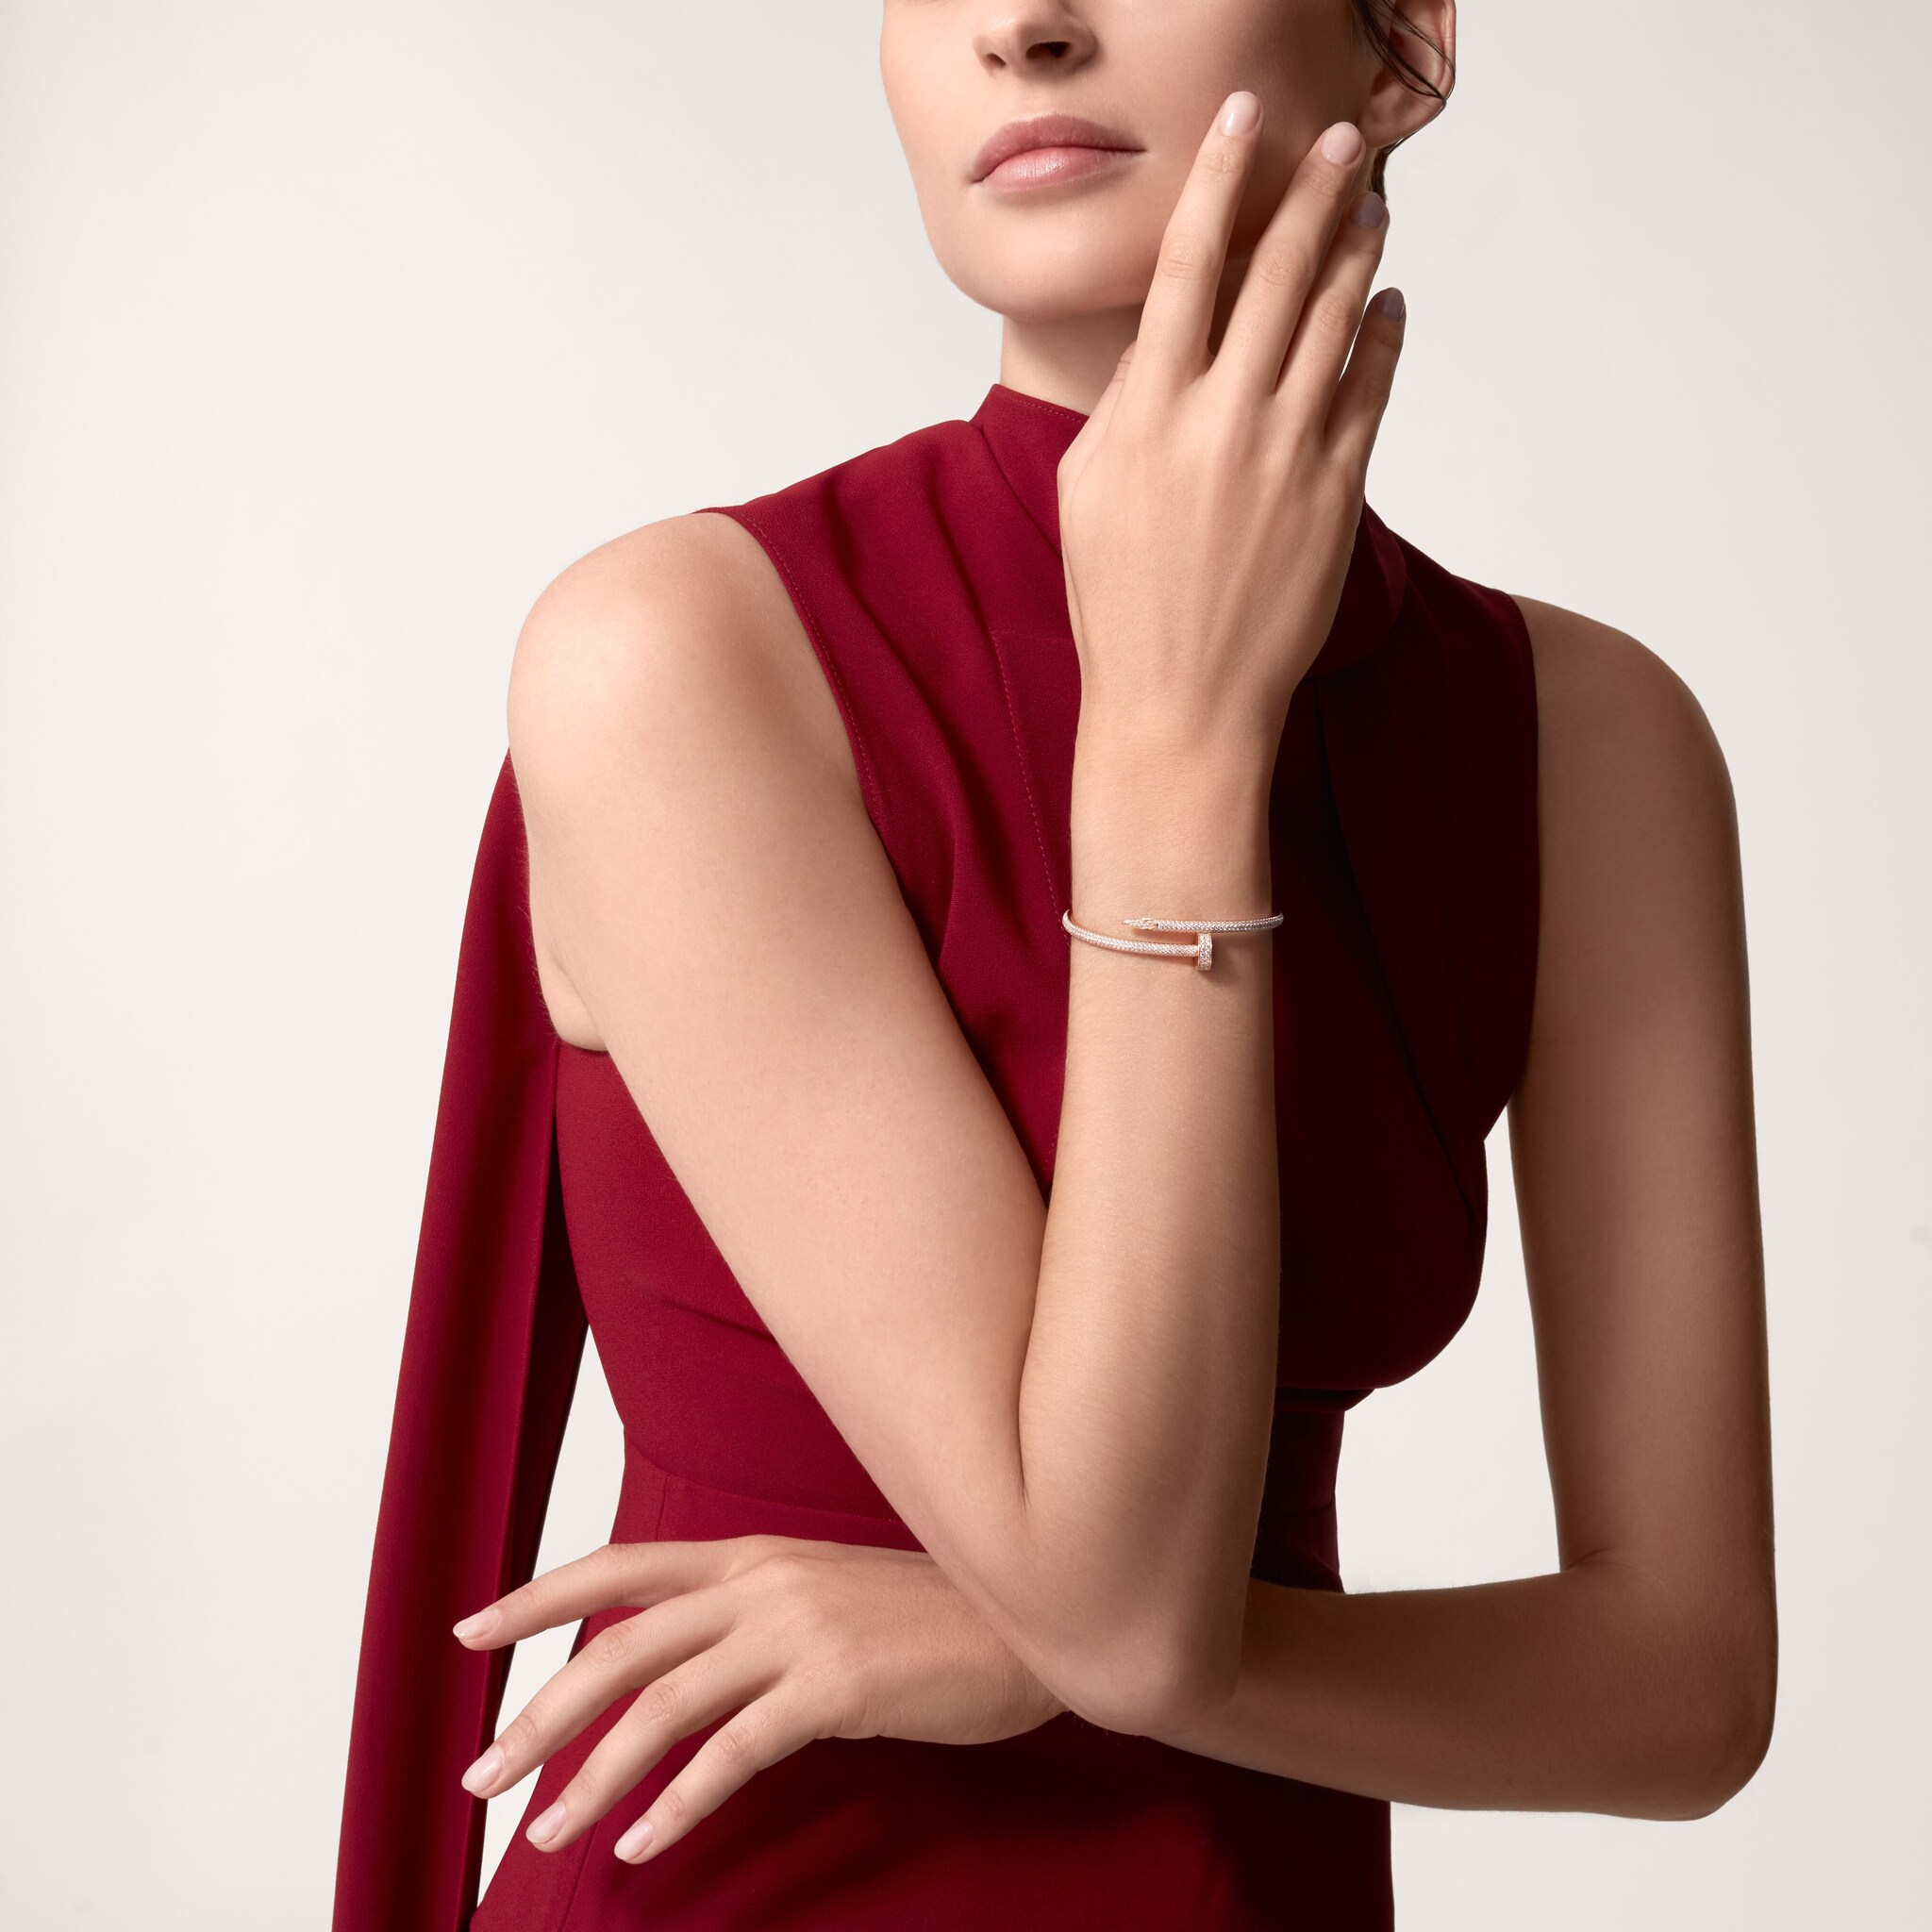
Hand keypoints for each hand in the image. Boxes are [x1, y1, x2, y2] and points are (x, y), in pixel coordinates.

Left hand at [452, 1535, 1066, 1864]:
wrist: (1031, 1608)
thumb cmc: (932, 1615)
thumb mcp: (827, 1592)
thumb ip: (755, 1612)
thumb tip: (682, 1664)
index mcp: (753, 1554)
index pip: (619, 1566)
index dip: (538, 1597)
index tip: (470, 1631)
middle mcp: (761, 1582)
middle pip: (619, 1645)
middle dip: (538, 1712)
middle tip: (482, 1775)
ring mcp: (796, 1631)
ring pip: (662, 1705)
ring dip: (593, 1775)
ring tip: (547, 1833)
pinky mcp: (834, 1686)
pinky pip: (732, 1753)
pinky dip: (679, 1803)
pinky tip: (645, 1843)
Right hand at [1057, 95, 1403, 765]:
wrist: (1180, 704)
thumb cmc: (1120, 604)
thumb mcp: (1085, 491)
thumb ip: (1124, 404)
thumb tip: (1164, 342)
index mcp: (1148, 411)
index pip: (1186, 265)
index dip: (1219, 182)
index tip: (1243, 123)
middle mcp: (1221, 418)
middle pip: (1276, 273)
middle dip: (1311, 194)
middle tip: (1338, 143)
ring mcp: (1286, 453)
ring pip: (1334, 320)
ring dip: (1356, 252)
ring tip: (1370, 207)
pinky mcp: (1337, 492)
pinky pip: (1369, 391)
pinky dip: (1381, 338)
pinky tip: (1387, 304)